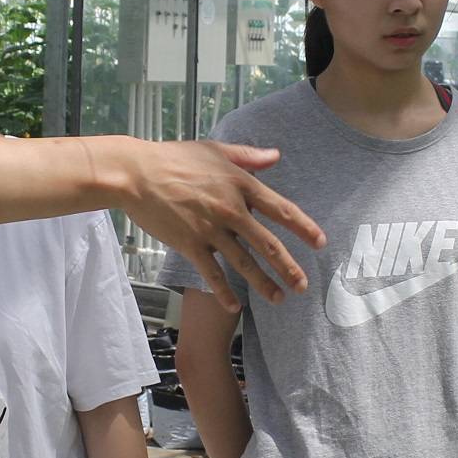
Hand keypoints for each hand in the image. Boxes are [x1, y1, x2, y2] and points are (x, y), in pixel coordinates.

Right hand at [116, 140, 323, 308]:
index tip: (320, 242)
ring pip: (244, 262)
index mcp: (241, 184)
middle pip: (267, 243)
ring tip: (279, 299)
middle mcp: (231, 209)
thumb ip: (248, 156)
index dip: (304, 227)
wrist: (137, 173)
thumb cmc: (174, 158)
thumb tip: (276, 156)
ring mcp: (210, 229)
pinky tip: (236, 307)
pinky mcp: (189, 243)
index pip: (281, 209)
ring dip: (263, 284)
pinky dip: (224, 292)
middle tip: (303, 285)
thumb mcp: (215, 150)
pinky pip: (212, 273)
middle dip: (288, 267)